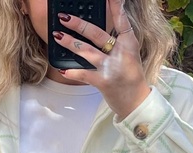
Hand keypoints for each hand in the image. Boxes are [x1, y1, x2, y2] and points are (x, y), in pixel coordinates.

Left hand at [52, 0, 150, 118]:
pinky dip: (72, 72)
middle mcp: (120, 53)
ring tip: (57, 36)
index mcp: (129, 43)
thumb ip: (117, 42)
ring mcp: (111, 67)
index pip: (121, 20)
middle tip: (64, 17)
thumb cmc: (130, 78)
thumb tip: (96, 31)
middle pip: (96, 33)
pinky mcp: (103, 81)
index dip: (115, 7)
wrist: (135, 102)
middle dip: (78, 24)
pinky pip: (84, 74)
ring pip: (86, 51)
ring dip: (70, 43)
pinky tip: (62, 68)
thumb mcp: (128, 55)